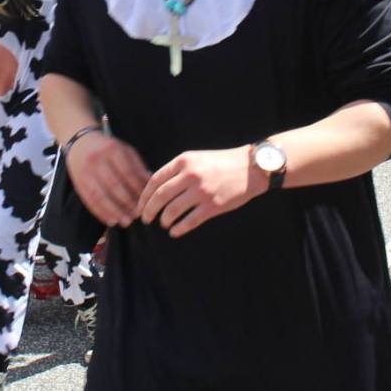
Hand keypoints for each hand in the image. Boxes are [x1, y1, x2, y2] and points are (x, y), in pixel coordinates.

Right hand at [67, 131, 151, 228]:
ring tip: (126, 222)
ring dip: (114, 211)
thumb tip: (151, 184)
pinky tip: (111, 220)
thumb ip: (137, 166)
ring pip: (100, 196)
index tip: (146, 202)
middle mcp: (96, 160)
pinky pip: (89, 201)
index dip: (137, 189)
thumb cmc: (108, 148)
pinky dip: (100, 213)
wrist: (80, 142)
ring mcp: (85, 172)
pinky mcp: (78, 182)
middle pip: (113, 186)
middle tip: (137, 215)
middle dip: (127, 203)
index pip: (127, 173)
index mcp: (112, 150)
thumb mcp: (124, 150)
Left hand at [137, 146, 261, 237]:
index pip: (155, 180)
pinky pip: (189, 221)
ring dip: (164, 220)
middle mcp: (190, 175)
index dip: (144, 196)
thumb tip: (156, 188)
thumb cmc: (221, 163)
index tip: (140, 205)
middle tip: (145, 219)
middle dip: (148, 210)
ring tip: (164, 223)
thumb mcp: (196, 158)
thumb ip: (177, 170)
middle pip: (160, 197)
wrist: (250, 168)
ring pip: (172, 210)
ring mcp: (202, 191)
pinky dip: (178, 229)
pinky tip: (175, 232)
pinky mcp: (213, 206)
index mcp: (184, 161)